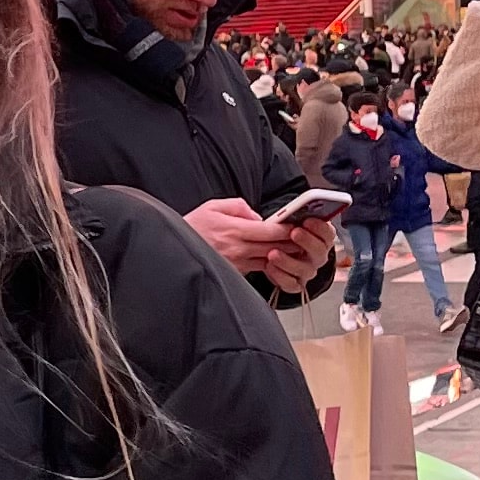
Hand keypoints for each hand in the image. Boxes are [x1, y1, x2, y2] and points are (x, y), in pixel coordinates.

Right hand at [187, 196, 337, 292]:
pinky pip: (258, 269)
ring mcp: (237, 264)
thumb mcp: (214, 206)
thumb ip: (239, 206)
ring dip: (285, 255)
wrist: (172, 250)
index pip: (271, 231)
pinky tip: (278, 258)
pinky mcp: (235, 273)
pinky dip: (270, 264)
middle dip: (293, 243)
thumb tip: (257, 216)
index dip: (289, 229)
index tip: (299, 224)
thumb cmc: (193, 227)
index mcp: (235, 230)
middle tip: (307, 237)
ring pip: (270, 261)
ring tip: (298, 248)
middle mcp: (238, 249)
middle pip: (275, 248)